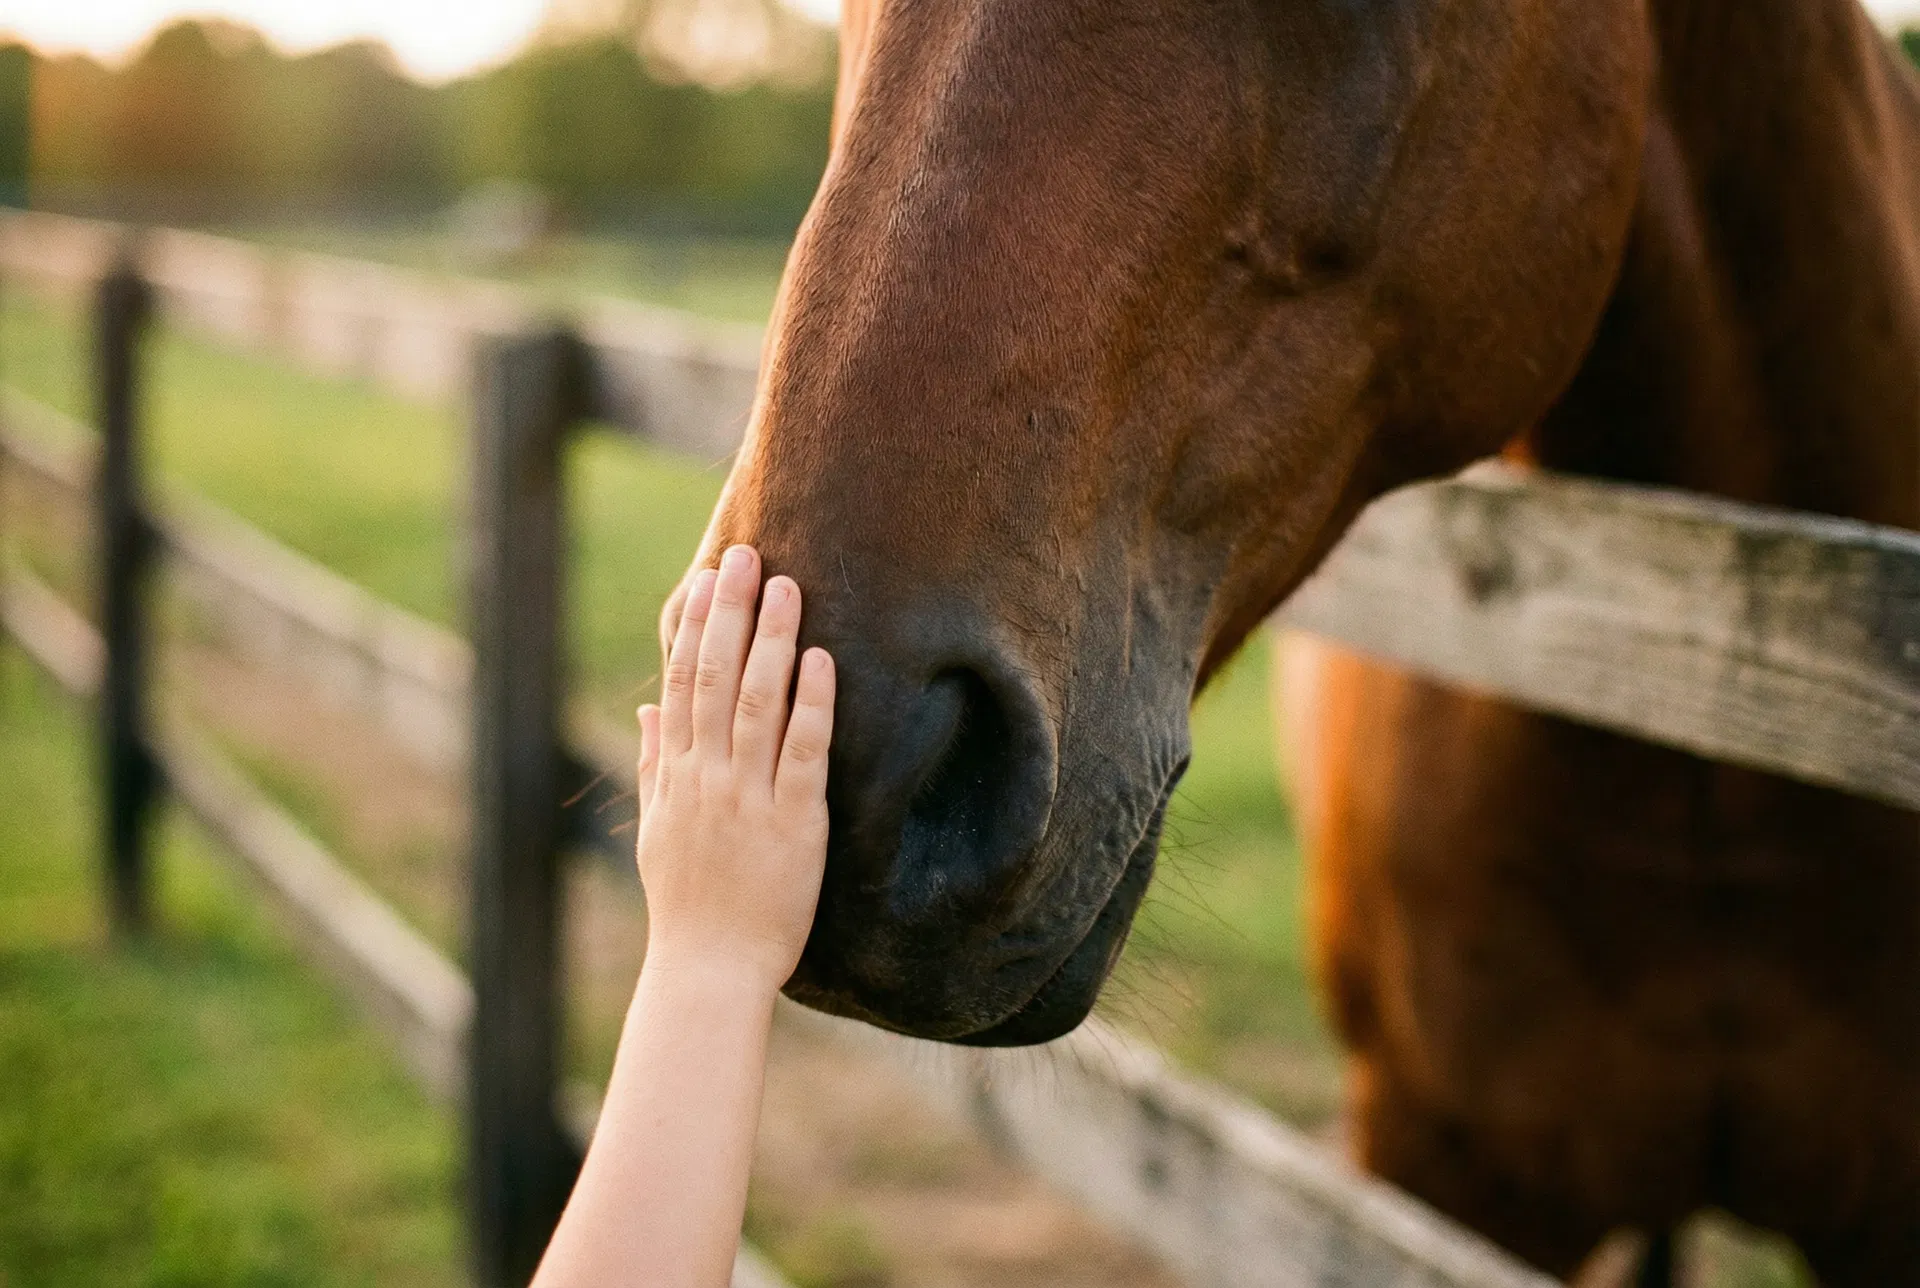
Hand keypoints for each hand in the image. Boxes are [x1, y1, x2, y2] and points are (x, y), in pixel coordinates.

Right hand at [636, 545, 835, 991]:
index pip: (682, 683)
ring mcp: (747, 797)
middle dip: (731, 612)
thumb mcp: (657, 829)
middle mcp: (706, 777)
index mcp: (676, 775)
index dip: (693, 626)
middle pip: (715, 677)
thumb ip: (653, 763)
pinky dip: (812, 703)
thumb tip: (647, 707)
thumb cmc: (688, 904)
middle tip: (746, 554)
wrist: (709, 970)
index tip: (705, 577)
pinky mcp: (793, 823)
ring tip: (788, 585)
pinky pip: (802, 752)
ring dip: (772, 640)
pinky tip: (822, 659)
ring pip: (757, 703)